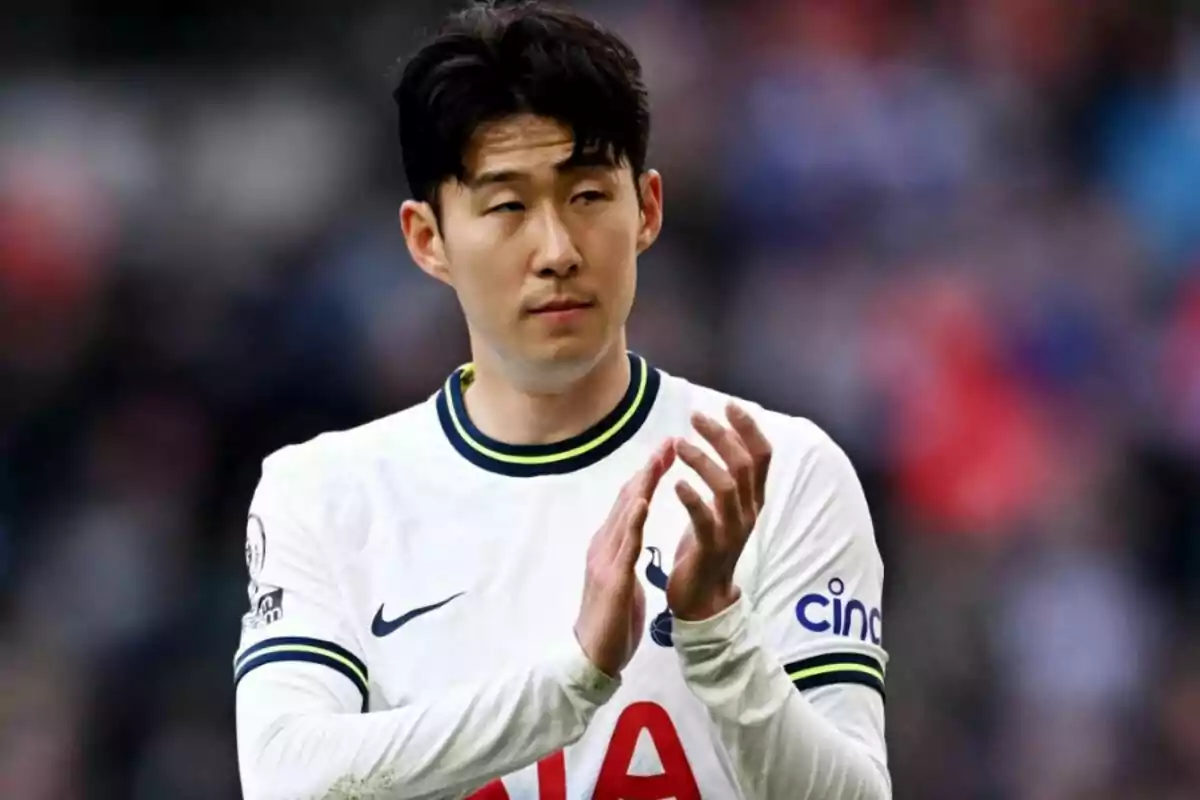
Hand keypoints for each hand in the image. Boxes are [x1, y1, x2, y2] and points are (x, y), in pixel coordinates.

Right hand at [575, 440, 675, 676]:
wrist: (592, 658)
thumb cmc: (610, 621)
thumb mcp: (621, 579)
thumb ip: (624, 554)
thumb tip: (632, 535)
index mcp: (608, 546)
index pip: (629, 502)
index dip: (647, 476)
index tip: (667, 451)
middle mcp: (603, 546)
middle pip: (627, 500)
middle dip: (648, 470)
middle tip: (669, 442)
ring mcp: (605, 561)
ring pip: (625, 514)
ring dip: (642, 485)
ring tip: (658, 460)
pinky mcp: (612, 580)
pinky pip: (625, 546)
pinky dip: (633, 521)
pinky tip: (643, 501)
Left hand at [667, 404, 771, 621]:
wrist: (703, 598)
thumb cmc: (708, 546)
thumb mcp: (723, 509)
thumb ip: (727, 479)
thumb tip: (723, 439)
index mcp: (752, 500)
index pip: (762, 456)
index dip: (749, 428)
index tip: (729, 405)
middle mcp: (748, 512)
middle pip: (744, 464)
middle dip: (721, 436)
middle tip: (695, 417)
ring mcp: (732, 531)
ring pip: (727, 487)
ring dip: (703, 461)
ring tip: (678, 445)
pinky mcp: (711, 549)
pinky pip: (706, 520)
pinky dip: (692, 499)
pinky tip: (676, 484)